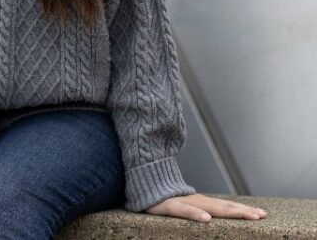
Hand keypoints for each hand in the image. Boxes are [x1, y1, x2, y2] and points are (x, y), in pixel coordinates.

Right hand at [145, 193, 266, 221]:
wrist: (140, 184)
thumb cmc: (163, 199)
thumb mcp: (185, 206)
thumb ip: (199, 209)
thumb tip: (214, 217)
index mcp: (201, 203)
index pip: (227, 207)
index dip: (244, 210)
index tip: (262, 214)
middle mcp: (196, 201)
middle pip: (223, 207)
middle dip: (243, 211)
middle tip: (261, 215)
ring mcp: (183, 203)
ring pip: (209, 208)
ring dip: (228, 211)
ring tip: (244, 215)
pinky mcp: (168, 207)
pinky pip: (183, 212)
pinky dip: (196, 214)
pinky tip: (207, 219)